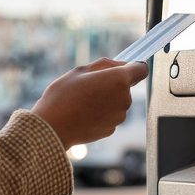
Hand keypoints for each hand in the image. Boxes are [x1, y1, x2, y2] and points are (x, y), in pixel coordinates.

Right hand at [31, 57, 148, 150]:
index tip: (123, 67)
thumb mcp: (80, 70)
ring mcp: (119, 116)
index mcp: (119, 80)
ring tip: (82, 101)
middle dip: (112, 83)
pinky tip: (83, 113)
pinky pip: (110, 115)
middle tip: (88, 85)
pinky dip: (101, 113)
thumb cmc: (63, 95)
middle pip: (125, 86)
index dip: (133, 66)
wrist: (52, 127)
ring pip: (117, 101)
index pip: (141, 69)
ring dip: (106, 99)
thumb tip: (121, 65)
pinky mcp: (112, 129)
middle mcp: (124, 99)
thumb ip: (105, 65)